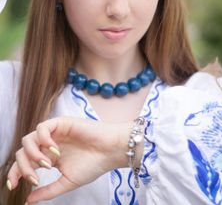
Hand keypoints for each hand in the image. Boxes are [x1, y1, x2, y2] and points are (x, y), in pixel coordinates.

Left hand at [7, 117, 130, 202]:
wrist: (110, 152)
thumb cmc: (93, 165)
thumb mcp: (67, 182)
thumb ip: (48, 190)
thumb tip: (28, 200)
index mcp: (48, 158)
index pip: (25, 163)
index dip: (15, 173)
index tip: (14, 186)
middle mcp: (49, 144)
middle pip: (23, 152)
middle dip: (23, 166)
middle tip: (35, 178)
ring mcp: (54, 133)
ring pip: (29, 139)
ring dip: (33, 153)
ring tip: (46, 164)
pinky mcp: (61, 122)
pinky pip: (42, 127)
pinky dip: (43, 139)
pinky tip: (55, 150)